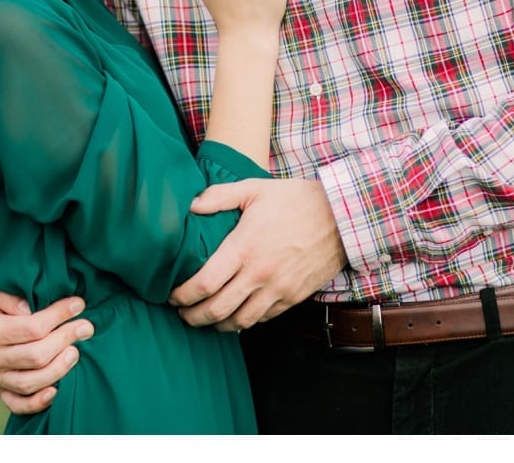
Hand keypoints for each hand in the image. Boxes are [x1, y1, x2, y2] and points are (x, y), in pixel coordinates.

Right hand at [0, 289, 93, 415]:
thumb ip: (8, 297)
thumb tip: (31, 307)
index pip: (32, 328)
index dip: (59, 315)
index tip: (78, 304)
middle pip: (37, 355)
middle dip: (67, 339)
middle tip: (86, 326)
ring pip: (31, 382)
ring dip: (59, 369)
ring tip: (76, 352)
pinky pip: (19, 404)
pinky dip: (38, 403)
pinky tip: (56, 390)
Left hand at [169, 178, 346, 329]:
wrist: (341, 217)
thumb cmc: (296, 200)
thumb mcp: (255, 188)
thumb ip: (220, 196)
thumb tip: (192, 206)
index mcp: (244, 247)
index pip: (204, 283)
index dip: (182, 295)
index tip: (172, 296)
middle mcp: (258, 274)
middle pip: (216, 310)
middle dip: (193, 317)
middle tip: (182, 314)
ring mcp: (278, 289)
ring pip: (240, 321)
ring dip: (218, 325)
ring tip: (206, 320)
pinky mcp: (293, 297)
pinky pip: (263, 318)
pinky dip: (246, 321)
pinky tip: (237, 315)